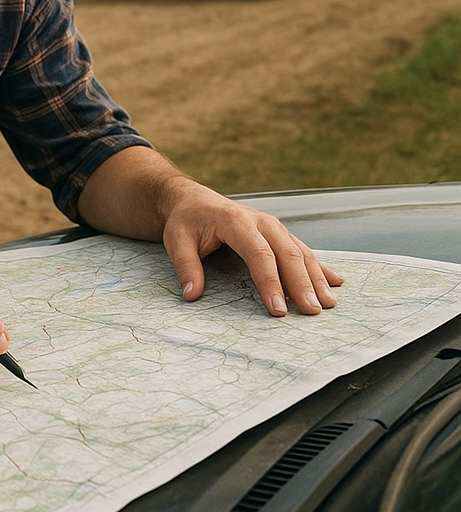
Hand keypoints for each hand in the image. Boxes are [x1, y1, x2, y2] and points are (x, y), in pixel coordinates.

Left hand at [161, 182, 342, 315]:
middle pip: (286, 253)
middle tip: (312, 311)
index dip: (270, 282)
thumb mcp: (176, 240)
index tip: (278, 309)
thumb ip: (186, 266)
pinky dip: (319, 266)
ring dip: (316, 277)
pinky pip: (302, 249)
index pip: (259, 254)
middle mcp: (260, 221)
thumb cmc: (186, 220)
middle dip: (301, 283)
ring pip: (299, 251)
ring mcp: (272, 226)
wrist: (192, 199)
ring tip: (328, 304)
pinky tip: (335, 281)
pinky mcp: (278, 232)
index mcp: (236, 221)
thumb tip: (192, 295)